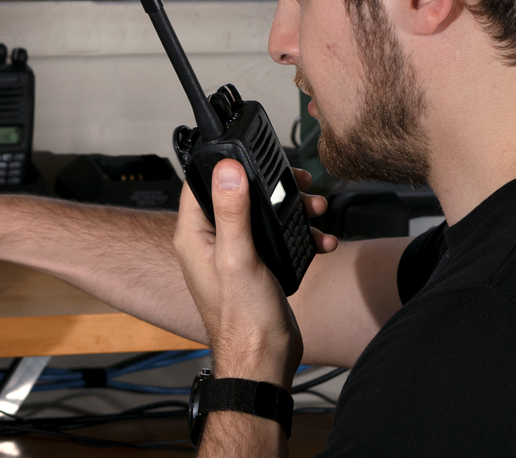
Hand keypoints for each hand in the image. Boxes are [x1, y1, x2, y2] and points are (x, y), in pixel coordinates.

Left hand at [173, 159, 337, 387]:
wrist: (264, 361)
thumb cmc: (242, 320)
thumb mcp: (237, 258)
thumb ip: (232, 212)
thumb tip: (227, 169)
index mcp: (195, 236)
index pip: (201, 184)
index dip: (225, 164)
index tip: (251, 153)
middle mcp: (212, 242)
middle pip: (240, 195)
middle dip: (272, 186)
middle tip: (298, 182)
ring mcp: (236, 255)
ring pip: (265, 215)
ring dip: (293, 210)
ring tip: (317, 210)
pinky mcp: (259, 267)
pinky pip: (280, 238)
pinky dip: (301, 235)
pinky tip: (321, 240)